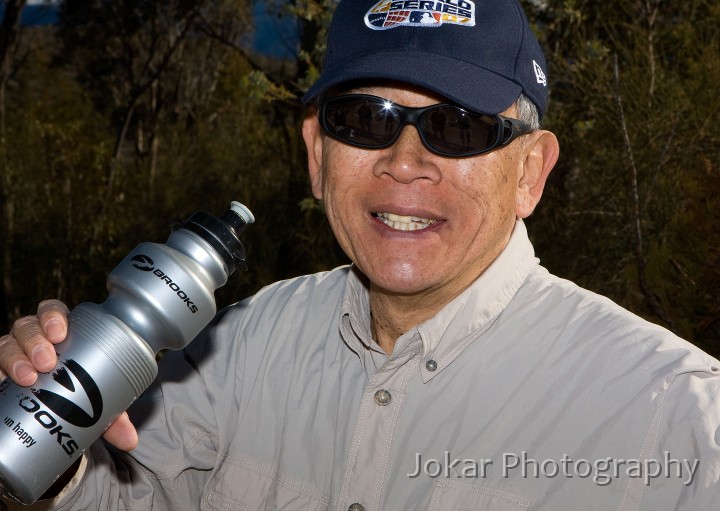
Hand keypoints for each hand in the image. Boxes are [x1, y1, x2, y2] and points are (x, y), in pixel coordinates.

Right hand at [0, 299, 137, 450]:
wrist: (53, 413)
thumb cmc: (79, 394)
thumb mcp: (96, 401)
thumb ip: (113, 416)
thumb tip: (129, 440)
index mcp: (61, 333)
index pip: (53, 311)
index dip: (53, 316)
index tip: (60, 333)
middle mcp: (33, 339)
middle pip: (27, 327)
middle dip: (35, 341)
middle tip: (48, 363)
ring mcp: (13, 355)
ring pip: (7, 345)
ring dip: (15, 358)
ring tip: (28, 378)